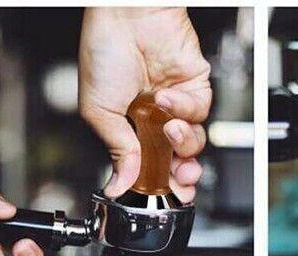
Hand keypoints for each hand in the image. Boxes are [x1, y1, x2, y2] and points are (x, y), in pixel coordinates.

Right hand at [78, 7, 210, 201]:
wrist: (126, 13)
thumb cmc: (105, 49)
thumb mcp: (99, 111)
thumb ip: (116, 151)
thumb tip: (119, 184)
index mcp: (129, 130)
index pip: (150, 168)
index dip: (158, 185)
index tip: (161, 196)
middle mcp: (154, 122)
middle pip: (177, 163)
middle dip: (180, 177)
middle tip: (177, 182)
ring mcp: (176, 107)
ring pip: (192, 144)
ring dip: (182, 143)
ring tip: (167, 129)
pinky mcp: (195, 90)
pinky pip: (198, 113)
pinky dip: (183, 109)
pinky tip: (166, 98)